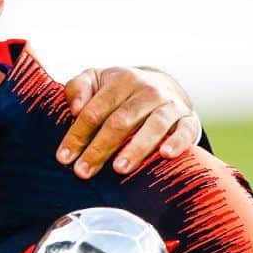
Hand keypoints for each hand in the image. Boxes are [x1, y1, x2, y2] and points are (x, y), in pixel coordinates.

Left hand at [58, 67, 199, 177]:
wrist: (163, 85)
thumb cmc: (119, 90)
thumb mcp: (96, 80)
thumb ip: (78, 88)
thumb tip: (75, 108)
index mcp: (122, 80)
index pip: (95, 110)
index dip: (78, 134)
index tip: (64, 158)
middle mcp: (148, 91)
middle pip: (120, 121)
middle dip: (100, 148)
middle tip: (83, 172)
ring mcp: (170, 105)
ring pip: (153, 126)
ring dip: (136, 148)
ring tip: (119, 168)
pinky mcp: (189, 120)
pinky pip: (186, 131)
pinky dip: (177, 142)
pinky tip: (165, 155)